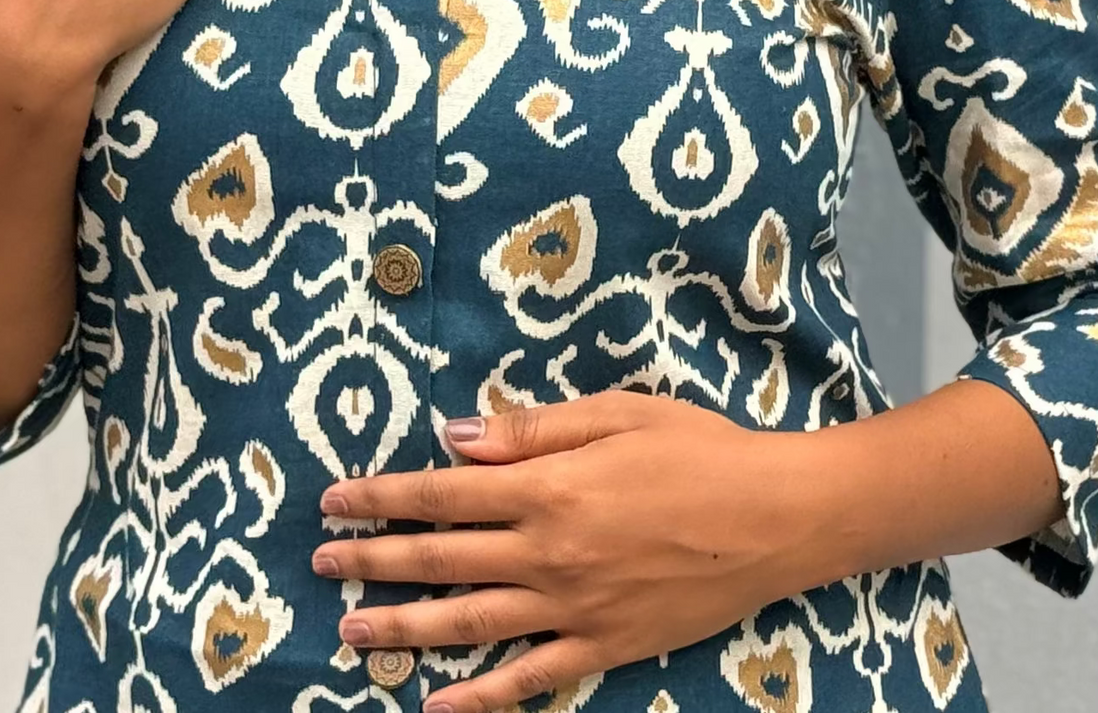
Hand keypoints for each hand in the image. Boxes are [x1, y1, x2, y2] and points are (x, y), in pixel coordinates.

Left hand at [311, 390, 832, 712]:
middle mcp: (550, 553)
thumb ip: (533, 430)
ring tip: (352, 632)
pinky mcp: (605, 648)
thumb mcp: (617, 413)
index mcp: (550, 487)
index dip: (382, 498)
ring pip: (469, 623)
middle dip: (374, 562)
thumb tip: (456, 438)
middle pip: (442, 558)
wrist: (777, 518)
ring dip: (405, 629)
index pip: (443, 493)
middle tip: (320, 566)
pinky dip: (480, 701)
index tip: (334, 500)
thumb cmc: (700, 450)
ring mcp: (575, 608)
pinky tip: (437, 709)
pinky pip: (530, 680)